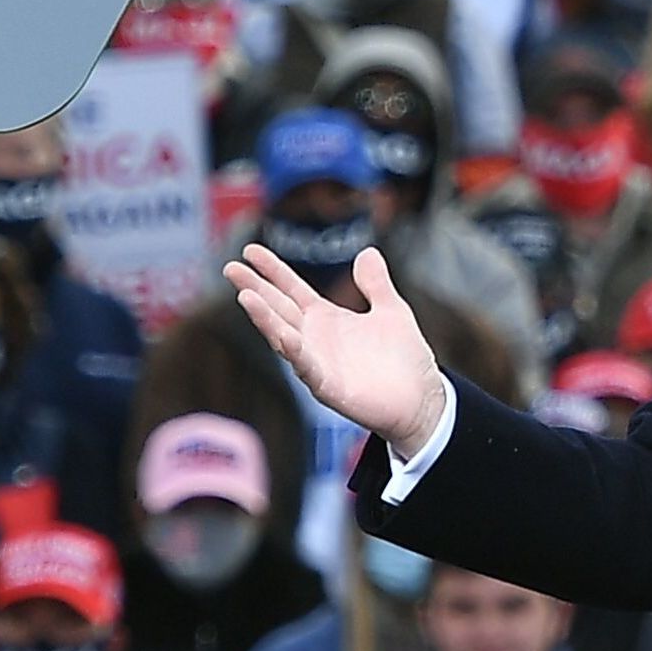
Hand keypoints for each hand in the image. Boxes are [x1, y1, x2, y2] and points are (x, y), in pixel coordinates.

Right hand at [227, 243, 449, 447]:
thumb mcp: (391, 310)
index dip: (272, 270)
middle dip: (254, 289)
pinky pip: (306, 367)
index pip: (291, 289)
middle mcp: (315, 338)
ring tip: (245, 295)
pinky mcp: (327, 387)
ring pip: (283, 336)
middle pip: (278, 309)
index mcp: (327, 319)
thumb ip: (376, 284)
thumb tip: (367, 252)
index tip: (250, 250)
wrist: (421, 400)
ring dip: (264, 318)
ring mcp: (317, 362)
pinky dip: (295, 351)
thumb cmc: (405, 358)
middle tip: (230, 268)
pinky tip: (283, 335)